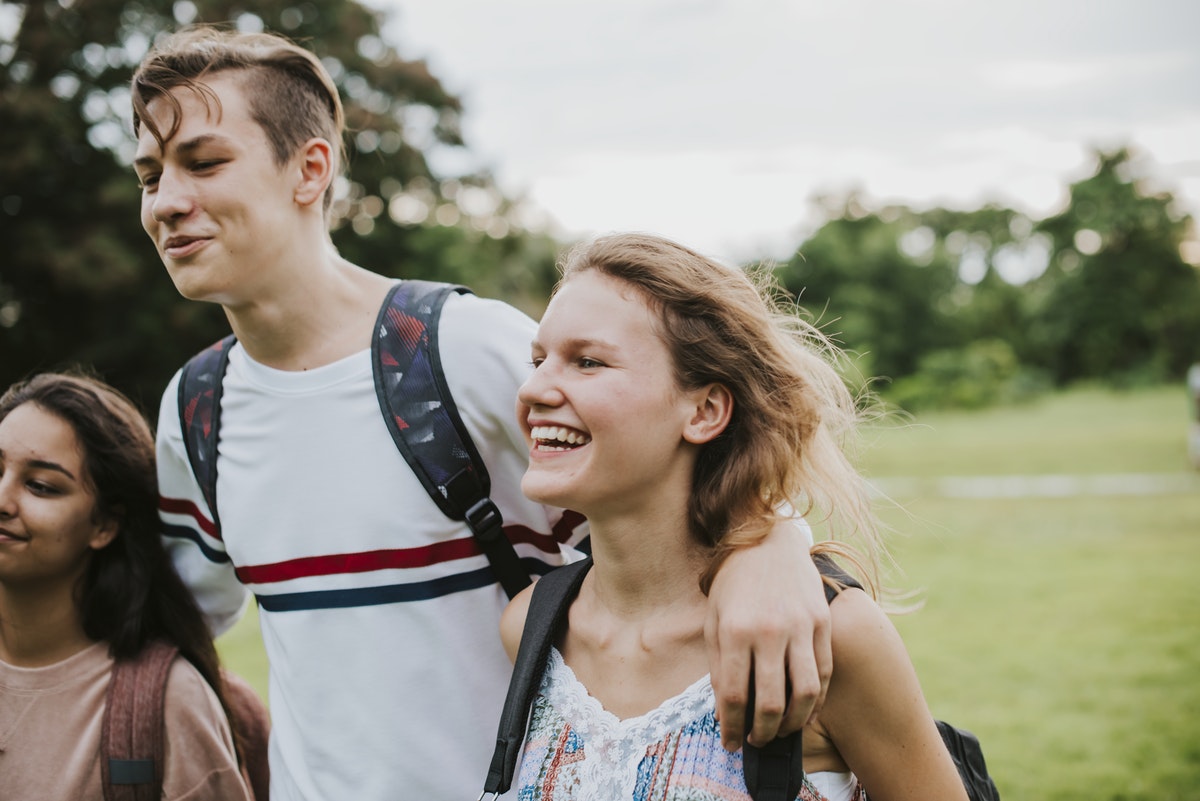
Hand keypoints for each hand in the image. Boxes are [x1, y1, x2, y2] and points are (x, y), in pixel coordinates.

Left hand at [705, 519, 830, 749]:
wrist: (766, 541)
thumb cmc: (733, 584)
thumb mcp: (714, 620)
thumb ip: (719, 665)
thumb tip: (727, 712)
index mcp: (734, 631)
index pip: (734, 697)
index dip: (732, 728)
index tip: (731, 744)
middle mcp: (768, 631)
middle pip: (769, 702)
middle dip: (762, 732)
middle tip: (756, 741)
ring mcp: (800, 626)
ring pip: (804, 694)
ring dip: (793, 723)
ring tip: (781, 730)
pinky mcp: (822, 623)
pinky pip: (824, 673)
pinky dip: (816, 700)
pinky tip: (804, 710)